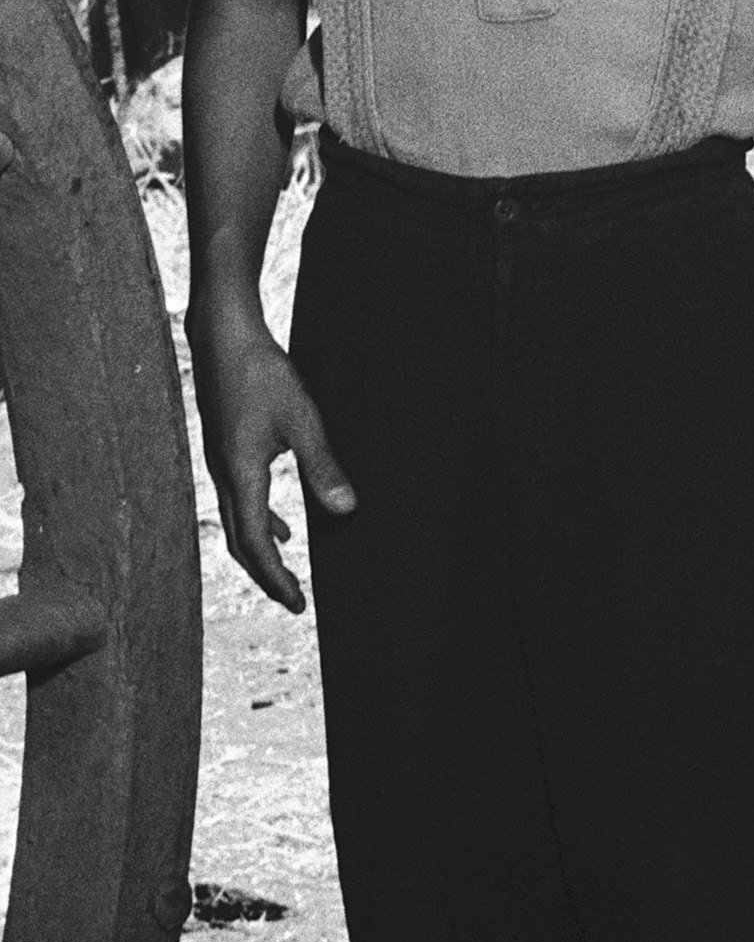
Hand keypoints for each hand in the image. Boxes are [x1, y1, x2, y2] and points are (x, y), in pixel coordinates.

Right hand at [187, 285, 356, 613]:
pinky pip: (239, 500)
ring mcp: (220, 464)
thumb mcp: (302, 419)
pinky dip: (259, 521)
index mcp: (240, 475)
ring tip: (288, 568)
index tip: (298, 604)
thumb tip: (345, 511)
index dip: (275, 578)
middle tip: (294, 599)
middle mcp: (223, 476)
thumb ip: (322, 465)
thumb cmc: (262, 373)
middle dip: (267, 573)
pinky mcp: (225, 450)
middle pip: (240, 542)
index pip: (253, 545)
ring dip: (262, 548)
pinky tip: (282, 524)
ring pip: (237, 522)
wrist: (222, 337)